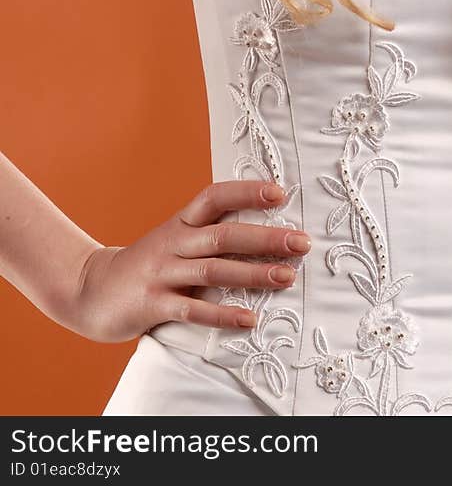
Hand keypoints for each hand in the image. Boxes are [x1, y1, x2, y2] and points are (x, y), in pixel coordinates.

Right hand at [68, 181, 309, 343]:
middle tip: (302, 242)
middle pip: (224, 235)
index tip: (280, 193)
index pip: (215, 197)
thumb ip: (209, 232)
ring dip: (254, 274)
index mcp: (181, 223)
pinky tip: (249, 319)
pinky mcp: (153, 304)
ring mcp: (162, 273)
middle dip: (266, 238)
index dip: (246, 192)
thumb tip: (263, 228)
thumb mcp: (175, 238)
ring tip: (288, 277)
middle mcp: (173, 243)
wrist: (90, 290)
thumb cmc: (148, 264)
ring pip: (213, 270)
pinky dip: (222, 315)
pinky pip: (192, 310)